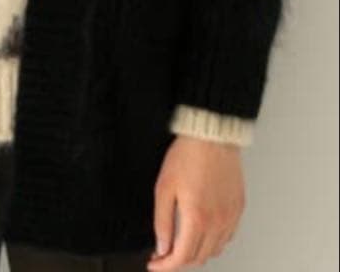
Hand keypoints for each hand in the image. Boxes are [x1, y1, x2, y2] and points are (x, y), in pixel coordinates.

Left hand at [146, 135, 245, 269]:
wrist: (212, 136)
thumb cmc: (188, 155)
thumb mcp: (164, 187)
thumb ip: (163, 222)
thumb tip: (162, 247)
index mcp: (197, 218)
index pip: (182, 257)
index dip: (165, 266)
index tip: (155, 264)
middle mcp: (218, 222)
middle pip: (199, 257)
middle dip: (179, 260)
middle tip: (164, 253)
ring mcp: (231, 216)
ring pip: (214, 250)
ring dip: (196, 252)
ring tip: (182, 243)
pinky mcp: (238, 208)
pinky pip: (227, 237)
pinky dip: (213, 242)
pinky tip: (203, 233)